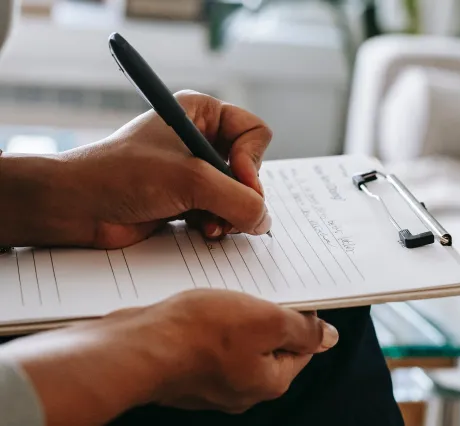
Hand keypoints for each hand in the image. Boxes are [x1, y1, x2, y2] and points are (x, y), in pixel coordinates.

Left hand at [0, 91, 271, 247]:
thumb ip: (238, 200)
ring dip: (230, 214)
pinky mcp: (187, 198)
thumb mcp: (191, 180)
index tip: (236, 180)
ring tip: (211, 225)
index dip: (252, 161)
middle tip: (226, 211)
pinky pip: (222, 212)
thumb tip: (264, 221)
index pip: (255, 132)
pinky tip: (203, 230)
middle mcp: (201, 139)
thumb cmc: (123, 175)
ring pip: (238, 194)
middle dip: (240, 194)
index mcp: (202, 113)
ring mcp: (194, 171)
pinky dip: (218, 224)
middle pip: (250, 168)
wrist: (78, 206)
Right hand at [0, 290, 338, 425]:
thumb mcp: (266, 321)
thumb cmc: (198, 334)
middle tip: (257, 289)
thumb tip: (328, 337)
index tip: (293, 295)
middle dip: (266, 315)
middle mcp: (242, 388)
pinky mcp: (187, 370)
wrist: (135, 348)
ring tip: (226, 295)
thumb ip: (302, 330)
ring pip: (238, 341)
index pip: (301, 348)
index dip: (301, 317)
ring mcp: (211, 382)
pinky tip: (201, 308)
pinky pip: (210, 343)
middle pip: (269, 345)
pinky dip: (211, 324)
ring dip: (237, 316)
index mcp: (268, 381)